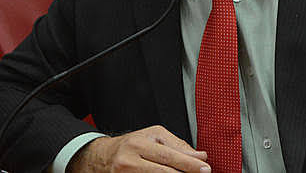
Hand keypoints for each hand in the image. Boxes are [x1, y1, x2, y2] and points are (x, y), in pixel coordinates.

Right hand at [68, 125, 209, 171]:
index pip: (169, 156)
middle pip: (164, 172)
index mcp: (138, 145)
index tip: (205, 167)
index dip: (189, 164)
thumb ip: (177, 145)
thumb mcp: (152, 136)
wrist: (100, 157)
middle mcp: (129, 161)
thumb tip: (199, 156)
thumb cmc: (130, 145)